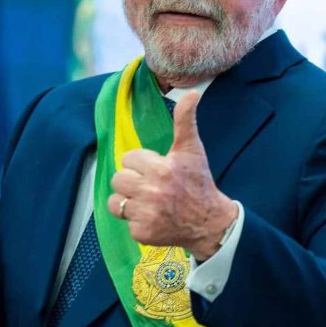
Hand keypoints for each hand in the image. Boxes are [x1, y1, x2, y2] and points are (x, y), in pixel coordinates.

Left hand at [107, 91, 237, 259]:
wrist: (210, 223)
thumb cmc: (198, 182)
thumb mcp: (192, 150)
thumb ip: (185, 121)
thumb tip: (191, 93)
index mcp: (161, 169)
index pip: (128, 159)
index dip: (140, 163)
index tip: (155, 169)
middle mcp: (152, 192)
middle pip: (118, 179)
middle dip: (131, 181)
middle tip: (149, 185)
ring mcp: (146, 214)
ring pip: (115, 202)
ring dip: (127, 201)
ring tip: (146, 201)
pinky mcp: (143, 233)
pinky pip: (125, 223)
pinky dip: (136, 222)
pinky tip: (153, 218)